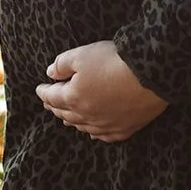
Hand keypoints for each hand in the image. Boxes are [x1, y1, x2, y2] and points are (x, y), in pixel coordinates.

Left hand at [36, 40, 167, 141]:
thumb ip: (63, 63)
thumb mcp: (82, 54)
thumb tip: (50, 73)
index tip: (39, 89)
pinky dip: (94, 132)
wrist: (151, 75)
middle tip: (50, 103)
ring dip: (72, 121)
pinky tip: (93, 131)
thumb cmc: (114, 61)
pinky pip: (104, 135)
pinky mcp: (125, 128)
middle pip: (66, 114)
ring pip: (83, 126)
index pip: (53, 97)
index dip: (44, 92)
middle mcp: (87, 115)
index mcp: (73, 98)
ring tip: (66, 117)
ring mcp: (106, 124)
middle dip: (55, 107)